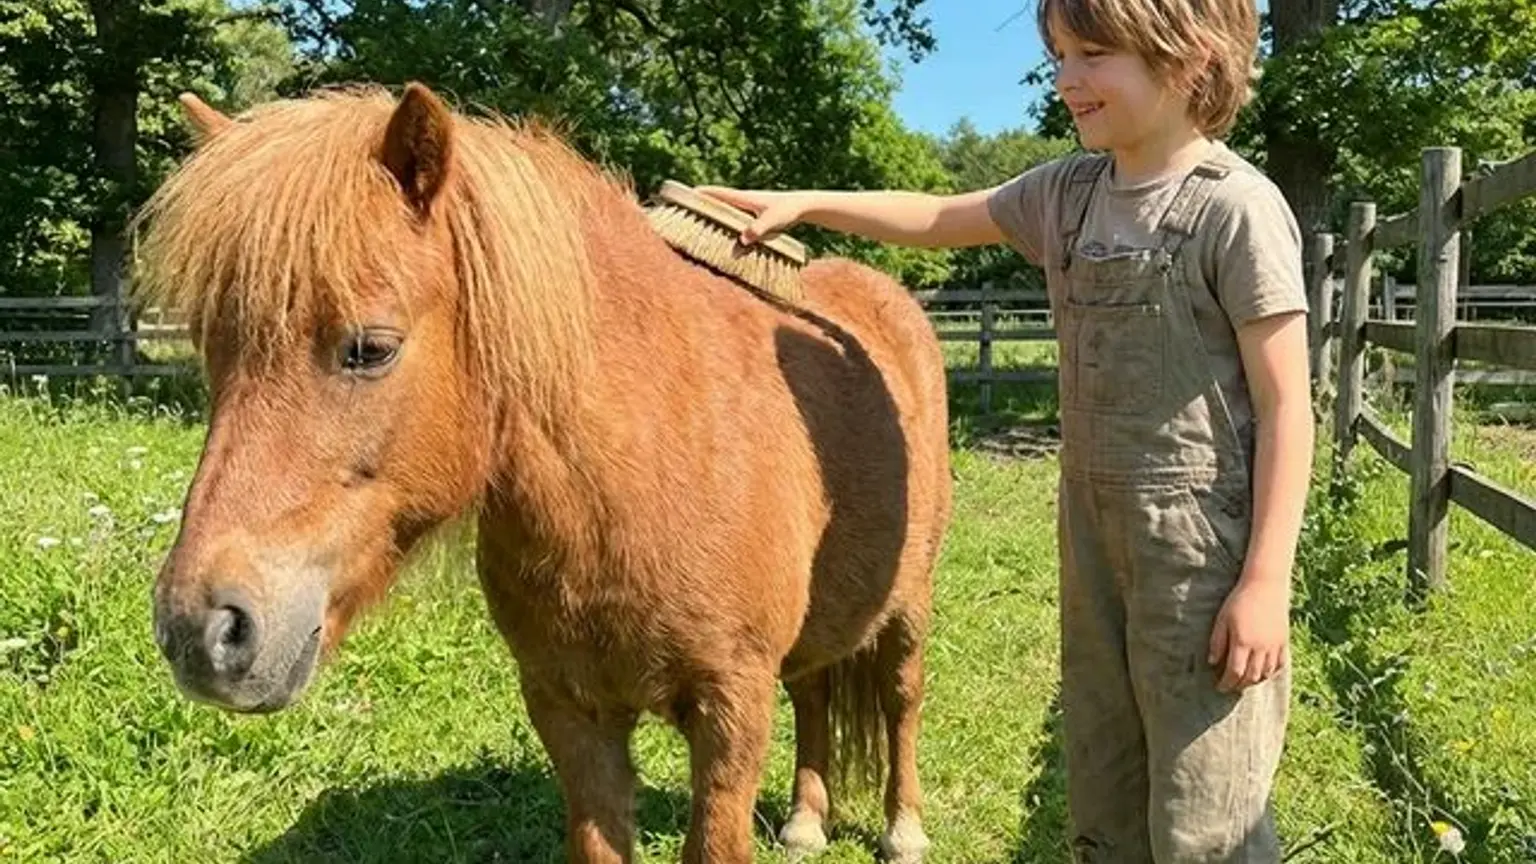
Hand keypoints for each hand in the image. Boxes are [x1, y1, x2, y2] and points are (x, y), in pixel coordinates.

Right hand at [695, 186, 811, 244]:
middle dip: (704, 203)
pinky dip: (728, 222)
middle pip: (719, 200)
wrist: (803, 206)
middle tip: (686, 207)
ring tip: (701, 219)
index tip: (687, 193)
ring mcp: (750, 208)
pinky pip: (737, 218)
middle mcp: (744, 201)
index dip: (703, 194)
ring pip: (728, 209)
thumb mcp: (772, 221)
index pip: (719, 194)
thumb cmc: (788, 210)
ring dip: (715, 212)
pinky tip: (725, 231)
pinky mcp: (756, 215)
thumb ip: (757, 229)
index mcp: (744, 198)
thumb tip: (742, 239)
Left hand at [1207, 574, 1289, 692]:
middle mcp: (1260, 648)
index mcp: (1242, 642)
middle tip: (1230, 686)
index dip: (1226, 683)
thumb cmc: (1239, 600)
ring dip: (1254, 681)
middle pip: (1251, 677)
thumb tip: (1212, 663)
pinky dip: (1271, 672)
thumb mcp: (1222, 619)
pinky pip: (1280, 664)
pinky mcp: (1284, 641)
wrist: (1265, 585)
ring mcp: (1274, 646)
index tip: (1219, 687)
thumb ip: (1217, 642)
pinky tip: (1263, 672)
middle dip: (1239, 685)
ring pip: (1265, 673)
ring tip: (1244, 681)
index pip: (1234, 672)